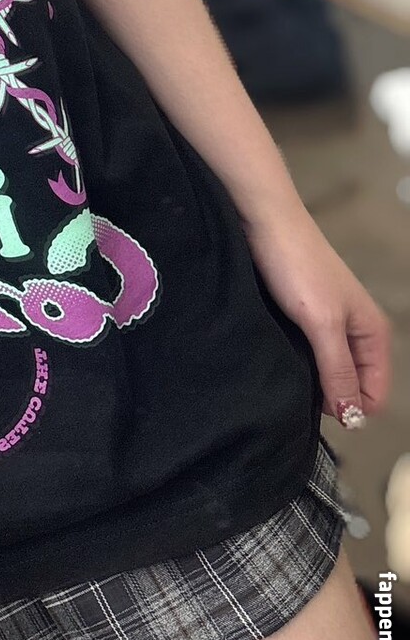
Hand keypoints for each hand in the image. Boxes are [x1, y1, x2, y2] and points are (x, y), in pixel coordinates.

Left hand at [241, 202, 392, 427]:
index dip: (349, 407)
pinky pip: (307, 352)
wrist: (263, 220)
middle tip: (295, 389)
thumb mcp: (322, 324)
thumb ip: (339, 371)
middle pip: (351, 385)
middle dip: (330, 395)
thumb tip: (353, 419)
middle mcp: (355, 331)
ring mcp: (328, 322)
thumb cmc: (297, 267)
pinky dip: (296, 360)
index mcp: (372, 334)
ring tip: (283, 372)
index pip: (374, 396)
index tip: (315, 403)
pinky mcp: (302, 315)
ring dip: (310, 378)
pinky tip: (277, 356)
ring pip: (327, 369)